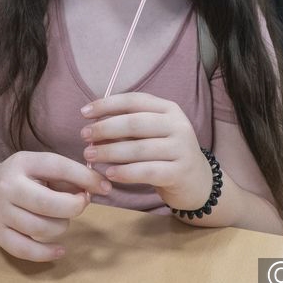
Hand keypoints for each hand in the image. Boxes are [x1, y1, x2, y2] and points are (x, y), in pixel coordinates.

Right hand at [0, 151, 110, 261]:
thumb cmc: (22, 179)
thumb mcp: (40, 167)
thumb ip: (67, 176)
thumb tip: (96, 189)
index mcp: (21, 162)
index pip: (57, 166)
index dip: (84, 177)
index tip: (104, 187)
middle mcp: (7, 187)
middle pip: (47, 203)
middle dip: (73, 207)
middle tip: (80, 204)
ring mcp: (0, 212)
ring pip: (41, 228)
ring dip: (61, 226)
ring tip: (61, 218)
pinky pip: (26, 250)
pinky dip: (47, 253)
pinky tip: (60, 249)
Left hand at [80, 92, 211, 211]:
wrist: (198, 182)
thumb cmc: (166, 153)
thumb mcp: (152, 133)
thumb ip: (128, 126)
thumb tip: (92, 124)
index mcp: (168, 109)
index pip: (134, 100)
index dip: (107, 104)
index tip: (84, 113)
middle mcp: (177, 125)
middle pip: (134, 123)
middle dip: (105, 129)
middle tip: (84, 137)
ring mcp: (181, 149)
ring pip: (138, 148)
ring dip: (110, 151)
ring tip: (90, 155)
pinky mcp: (179, 172)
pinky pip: (147, 171)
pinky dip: (125, 172)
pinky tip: (109, 173)